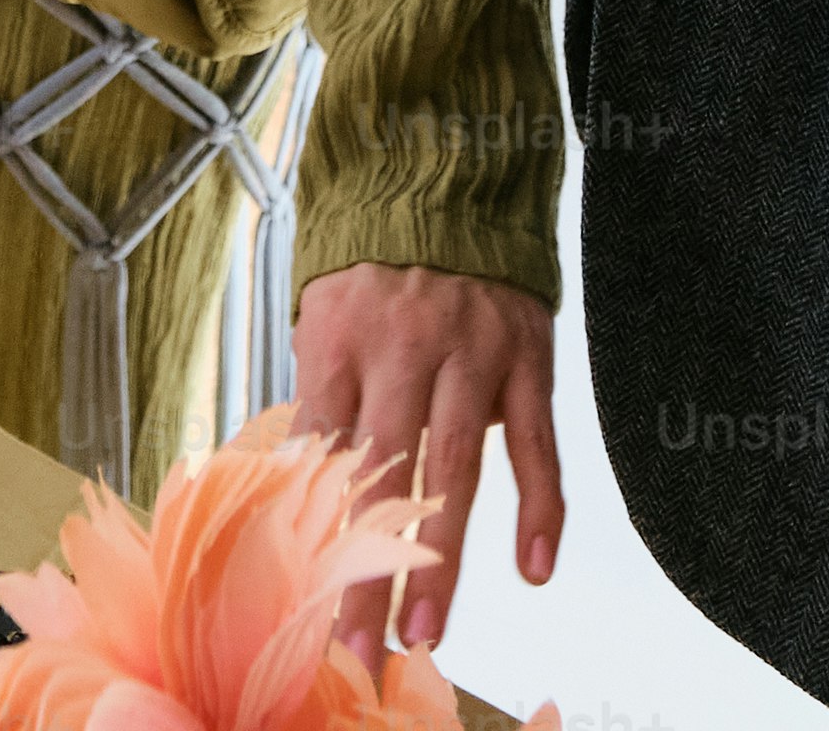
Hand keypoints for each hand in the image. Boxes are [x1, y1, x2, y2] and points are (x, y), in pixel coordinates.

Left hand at [293, 262, 558, 657]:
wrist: (443, 183)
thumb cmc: (371, 273)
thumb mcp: (322, 322)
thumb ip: (316, 405)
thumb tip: (286, 499)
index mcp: (340, 340)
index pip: (322, 455)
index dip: (311, 534)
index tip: (299, 603)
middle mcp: (404, 347)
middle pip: (384, 476)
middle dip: (369, 569)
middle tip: (359, 647)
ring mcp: (472, 353)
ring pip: (458, 470)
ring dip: (441, 560)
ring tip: (425, 632)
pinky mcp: (527, 358)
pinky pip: (539, 445)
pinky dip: (541, 511)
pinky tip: (533, 569)